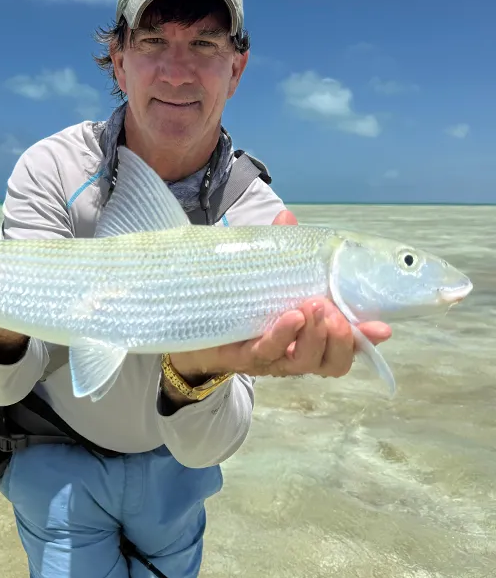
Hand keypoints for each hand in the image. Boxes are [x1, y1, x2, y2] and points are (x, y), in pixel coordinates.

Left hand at [168, 208, 391, 382]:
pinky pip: (268, 352)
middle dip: (340, 338)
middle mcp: (298, 353)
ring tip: (312, 307)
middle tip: (331, 310)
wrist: (195, 324)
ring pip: (306, 362)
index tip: (383, 328)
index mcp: (312, 335)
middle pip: (334, 362)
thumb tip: (286, 215)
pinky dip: (282, 336)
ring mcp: (273, 358)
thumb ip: (280, 247)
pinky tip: (290, 317)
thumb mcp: (264, 271)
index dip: (367, 338)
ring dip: (315, 336)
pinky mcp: (246, 358)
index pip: (349, 344)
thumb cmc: (242, 299)